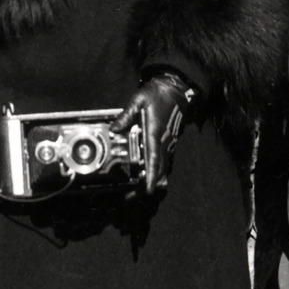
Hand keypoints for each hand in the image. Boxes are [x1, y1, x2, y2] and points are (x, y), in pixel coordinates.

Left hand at [112, 74, 194, 194]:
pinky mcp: (167, 144)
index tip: (147, 191)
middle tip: (131, 198)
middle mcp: (163, 143)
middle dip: (147, 188)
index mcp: (155, 134)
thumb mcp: (138, 100)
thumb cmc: (157, 94)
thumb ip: (126, 115)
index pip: (154, 160)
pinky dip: (155, 174)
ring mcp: (167, 145)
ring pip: (163, 170)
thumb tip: (113, 129)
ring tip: (134, 193)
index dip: (150, 177)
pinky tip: (144, 179)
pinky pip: (163, 164)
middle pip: (159, 172)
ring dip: (151, 183)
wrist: (175, 90)